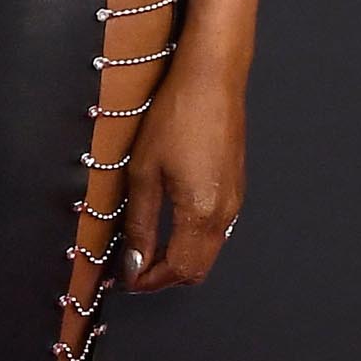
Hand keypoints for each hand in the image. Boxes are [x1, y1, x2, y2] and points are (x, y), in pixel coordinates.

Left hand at [119, 55, 244, 293]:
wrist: (212, 79)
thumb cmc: (175, 116)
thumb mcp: (143, 172)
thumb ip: (140, 224)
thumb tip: (134, 263)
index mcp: (201, 213)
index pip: (178, 270)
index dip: (149, 281)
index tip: (124, 278)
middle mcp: (225, 214)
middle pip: (198, 269)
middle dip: (164, 276)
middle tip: (132, 267)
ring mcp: (235, 202)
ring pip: (208, 252)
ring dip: (178, 258)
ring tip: (144, 247)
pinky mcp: (236, 189)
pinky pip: (216, 231)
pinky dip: (191, 240)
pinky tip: (168, 224)